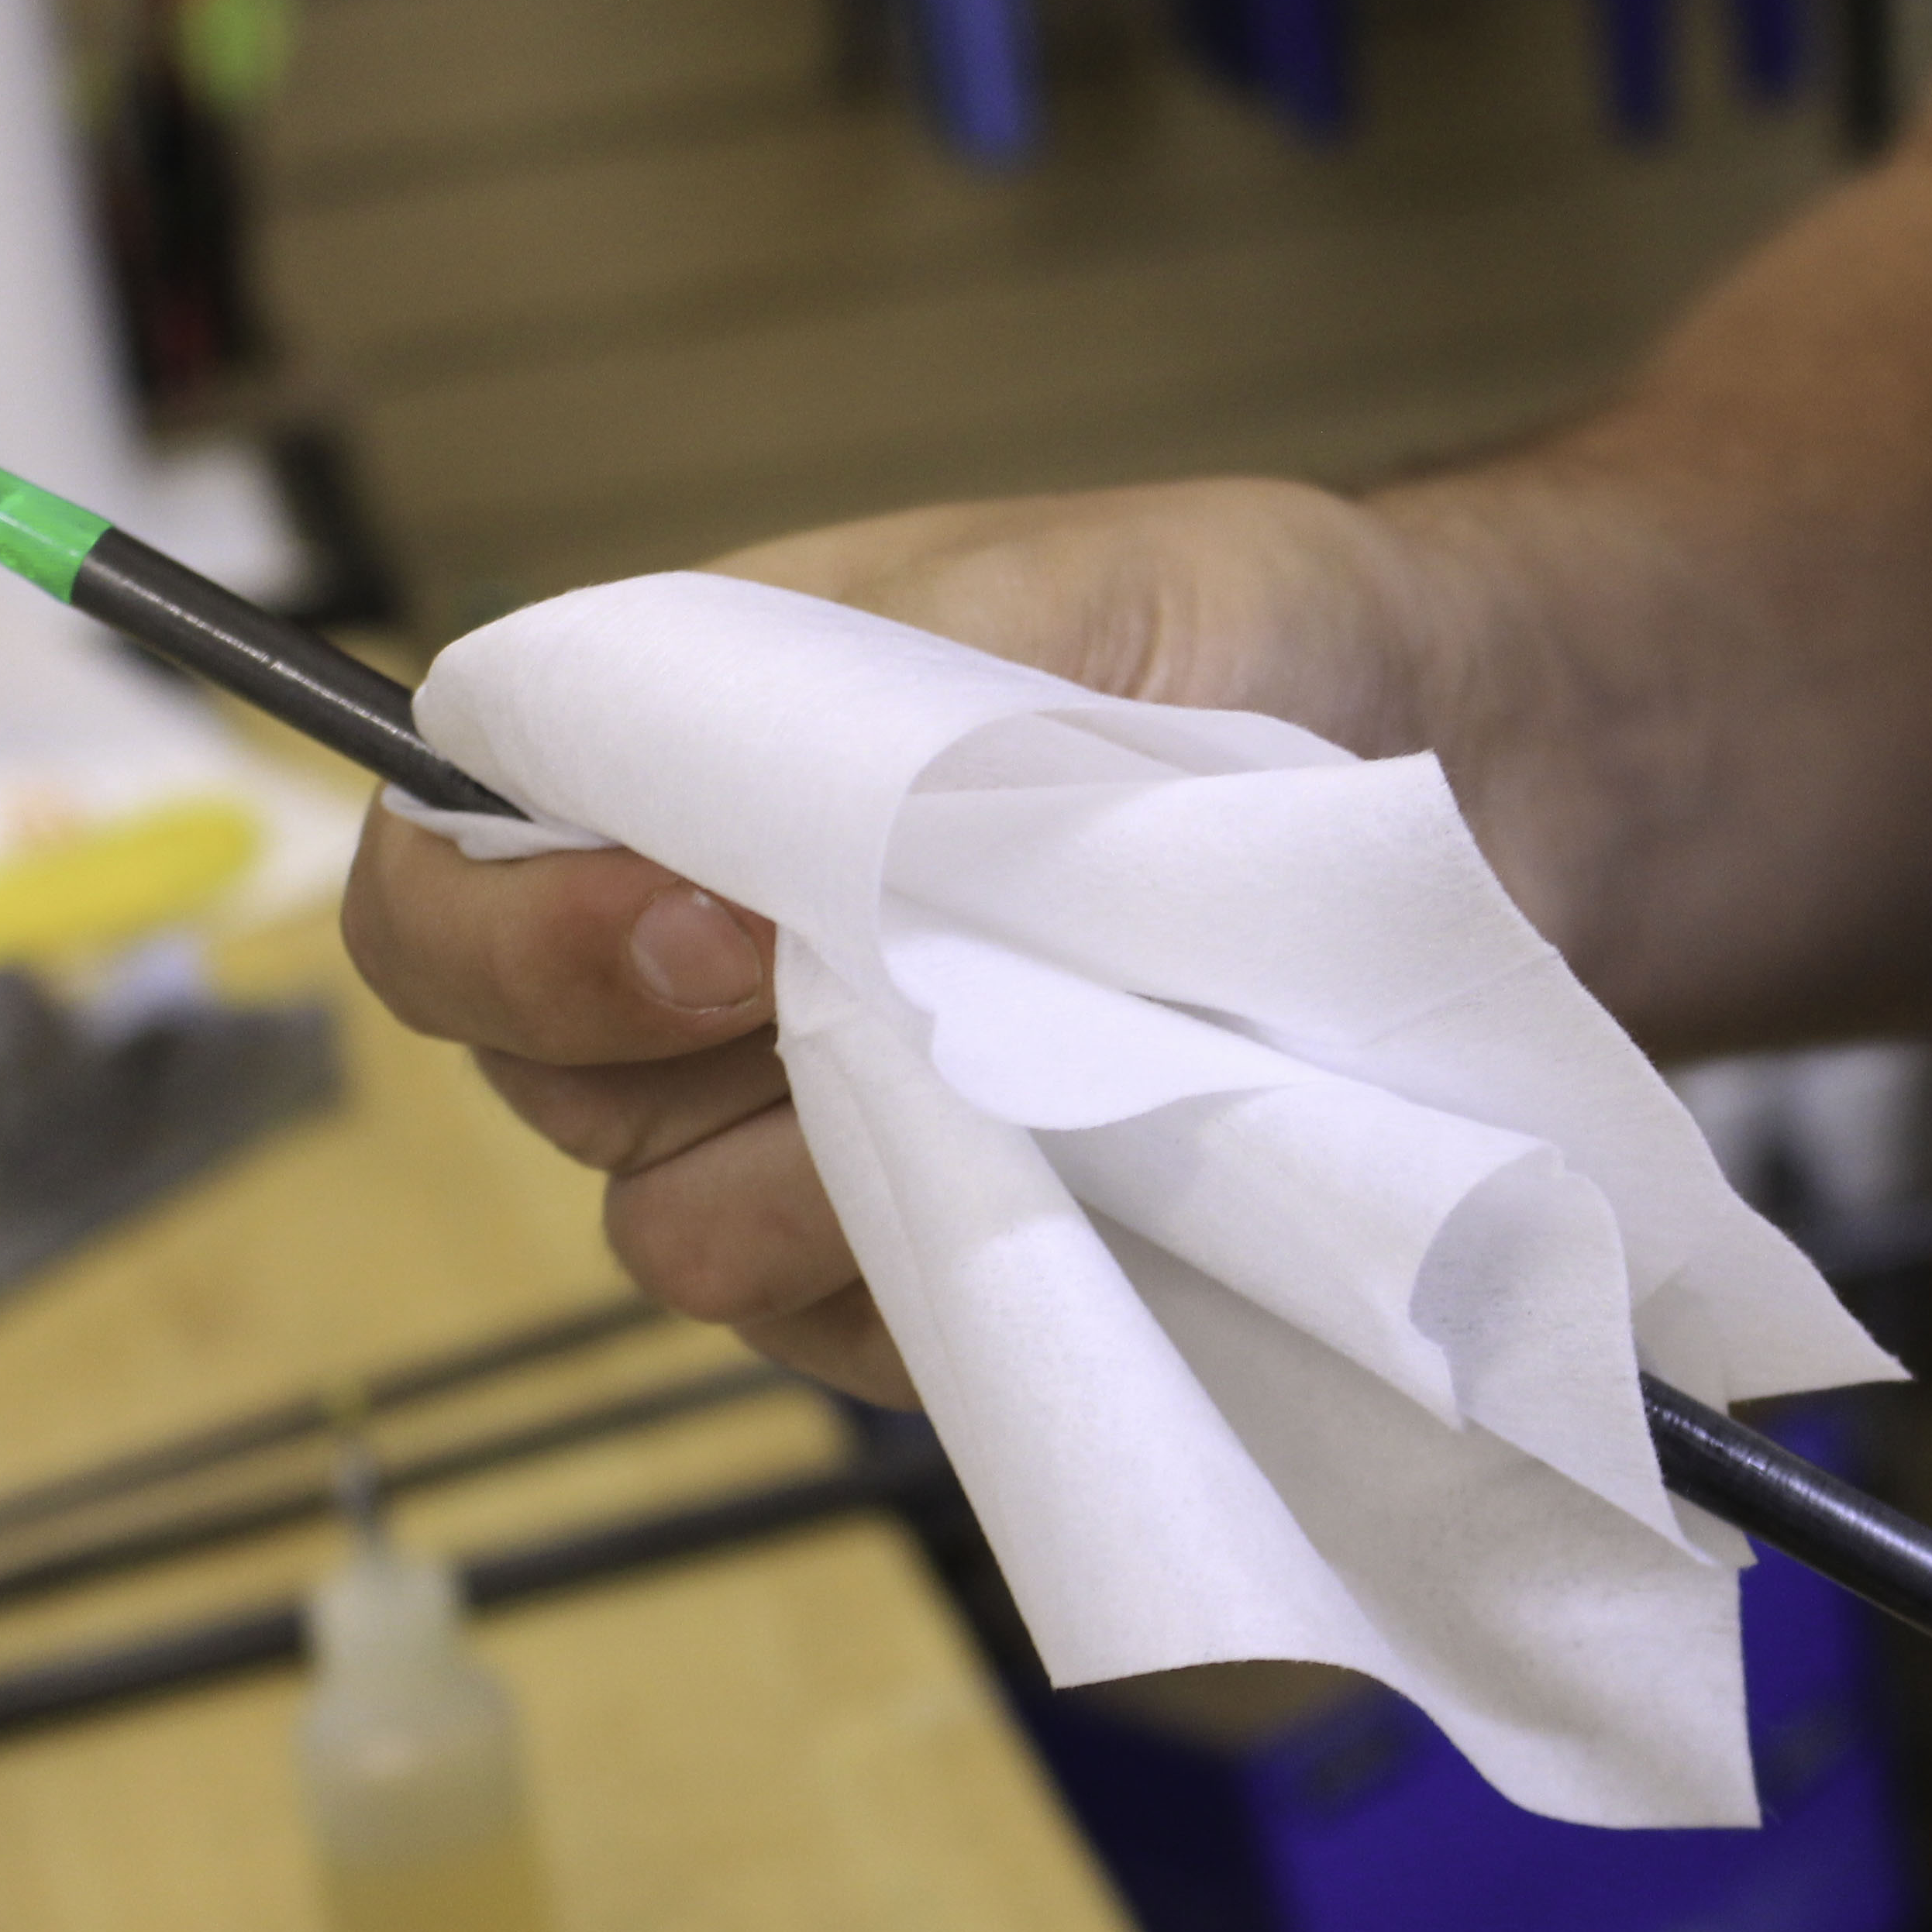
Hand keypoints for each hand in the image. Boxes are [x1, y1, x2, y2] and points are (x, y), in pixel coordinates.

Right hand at [343, 478, 1456, 1403]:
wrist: (1484, 783)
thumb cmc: (1262, 648)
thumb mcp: (1063, 594)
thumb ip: (851, 699)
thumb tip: (725, 874)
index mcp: (680, 774)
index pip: (447, 881)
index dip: (516, 935)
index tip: (714, 931)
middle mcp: (711, 971)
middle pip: (545, 1087)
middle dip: (688, 1060)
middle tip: (902, 993)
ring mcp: (816, 1135)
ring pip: (681, 1235)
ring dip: (835, 1174)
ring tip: (1038, 1082)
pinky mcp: (935, 1270)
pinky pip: (851, 1338)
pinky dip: (952, 1274)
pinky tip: (1085, 1191)